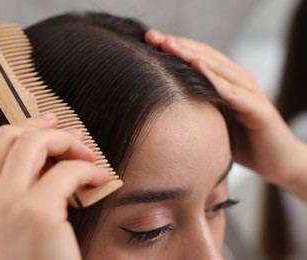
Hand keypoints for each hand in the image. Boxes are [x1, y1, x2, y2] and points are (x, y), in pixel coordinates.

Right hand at [0, 115, 109, 259]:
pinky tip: (98, 181)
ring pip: (34, 142)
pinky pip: (67, 170)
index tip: (49, 130)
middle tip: (73, 136)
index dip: (24, 132)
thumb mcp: (3, 237)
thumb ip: (9, 203)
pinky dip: (88, 169)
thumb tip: (42, 163)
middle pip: (9, 136)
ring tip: (88, 159)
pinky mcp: (37, 214)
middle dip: (45, 129)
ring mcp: (4, 206)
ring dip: (68, 143)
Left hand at [145, 30, 306, 200]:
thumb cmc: (240, 141)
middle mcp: (238, 80)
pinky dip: (215, 79)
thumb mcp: (209, 120)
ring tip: (169, 45)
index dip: (173, 46)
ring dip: (191, 56)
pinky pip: (233, 91)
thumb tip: (155, 106)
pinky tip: (198, 69)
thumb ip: (191, 108)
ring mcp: (249, 91)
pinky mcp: (258, 108)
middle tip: (152, 36)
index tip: (147, 39)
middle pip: (204, 56)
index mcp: (226, 80)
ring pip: (217, 68)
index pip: (196, 56)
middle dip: (177, 45)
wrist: (277, 161)